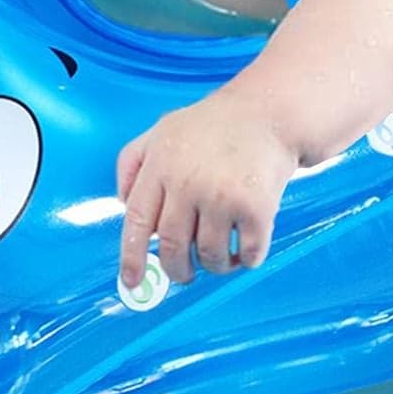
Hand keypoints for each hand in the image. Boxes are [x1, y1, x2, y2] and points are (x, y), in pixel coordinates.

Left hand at [116, 88, 298, 287]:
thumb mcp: (162, 130)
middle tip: (185, 273)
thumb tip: (123, 204)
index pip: (137, 220)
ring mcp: (222, 196)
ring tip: (223, 254)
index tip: (132, 281)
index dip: (131, 257)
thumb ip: (132, 161)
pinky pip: (248, 253)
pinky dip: (248, 259)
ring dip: (216, 265)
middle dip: (177, 270)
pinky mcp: (256, 207)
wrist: (269, 112)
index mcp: (161, 164)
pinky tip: (247, 247)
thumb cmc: (215, 124)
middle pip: (172, 247)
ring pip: (210, 256)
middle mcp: (187, 182)